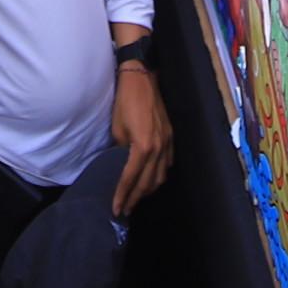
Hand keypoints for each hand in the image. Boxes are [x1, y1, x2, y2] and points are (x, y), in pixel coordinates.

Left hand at [109, 57, 174, 215]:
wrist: (142, 78)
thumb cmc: (125, 101)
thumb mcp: (117, 129)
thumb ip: (121, 151)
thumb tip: (120, 165)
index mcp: (143, 146)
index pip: (131, 178)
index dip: (123, 195)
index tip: (116, 209)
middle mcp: (159, 148)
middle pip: (148, 182)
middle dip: (135, 198)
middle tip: (125, 210)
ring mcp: (168, 142)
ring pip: (161, 176)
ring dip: (148, 189)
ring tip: (136, 197)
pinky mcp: (171, 136)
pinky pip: (167, 164)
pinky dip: (159, 175)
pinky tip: (151, 179)